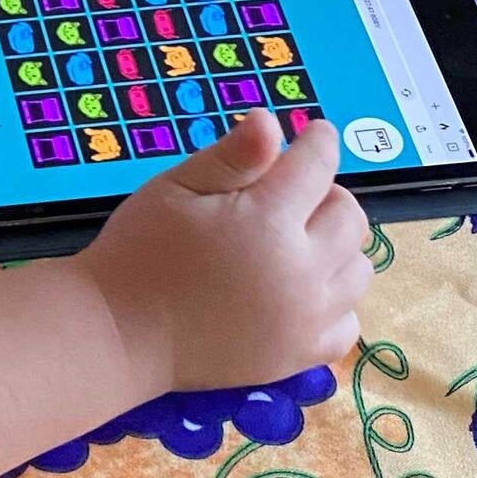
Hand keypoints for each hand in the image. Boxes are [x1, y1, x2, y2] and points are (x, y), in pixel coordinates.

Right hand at [83, 115, 371, 394]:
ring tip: (296, 243)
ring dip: (336, 246)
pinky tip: (301, 290)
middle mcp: (300, 271)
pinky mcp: (298, 355)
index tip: (313, 134)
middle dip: (326, 194)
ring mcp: (304, 319)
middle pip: (349, 216)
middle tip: (289, 195)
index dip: (317, 142)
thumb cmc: (140, 251)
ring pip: (358, 268)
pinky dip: (335, 301)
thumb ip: (231, 156)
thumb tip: (271, 122)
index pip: (318, 165)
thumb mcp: (176, 188)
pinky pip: (348, 322)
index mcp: (268, 221)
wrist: (118, 333)